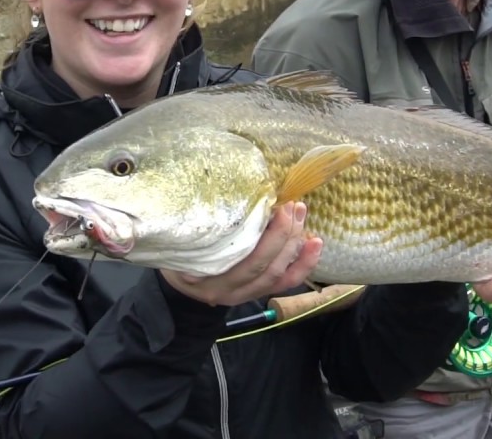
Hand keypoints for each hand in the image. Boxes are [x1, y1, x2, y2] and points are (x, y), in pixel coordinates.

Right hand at [162, 202, 322, 306]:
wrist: (178, 290)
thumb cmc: (176, 258)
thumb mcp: (177, 245)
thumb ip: (195, 232)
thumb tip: (212, 197)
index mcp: (208, 278)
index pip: (244, 260)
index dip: (266, 235)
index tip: (274, 205)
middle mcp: (229, 291)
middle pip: (264, 265)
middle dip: (283, 233)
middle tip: (291, 205)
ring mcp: (245, 294)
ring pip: (277, 274)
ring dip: (295, 245)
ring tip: (301, 215)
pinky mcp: (257, 294)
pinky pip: (285, 284)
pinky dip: (303, 265)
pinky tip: (314, 244)